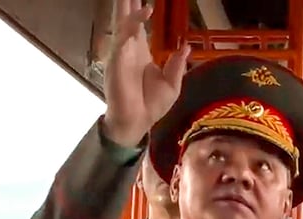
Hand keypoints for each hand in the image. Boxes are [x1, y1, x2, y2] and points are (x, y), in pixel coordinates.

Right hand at [102, 0, 190, 146]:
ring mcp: (121, 53)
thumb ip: (177, 65)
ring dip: (127, 7)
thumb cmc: (151, 106)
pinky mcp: (116, 62)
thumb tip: (185, 47)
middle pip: (126, 18)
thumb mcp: (172, 85)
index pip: (138, 24)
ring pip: (123, 24)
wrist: (137, 123)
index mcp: (140, 52)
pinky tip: (141, 13)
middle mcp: (128, 48)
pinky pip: (123, 39)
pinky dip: (132, 25)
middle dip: (126, 2)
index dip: (138, 9)